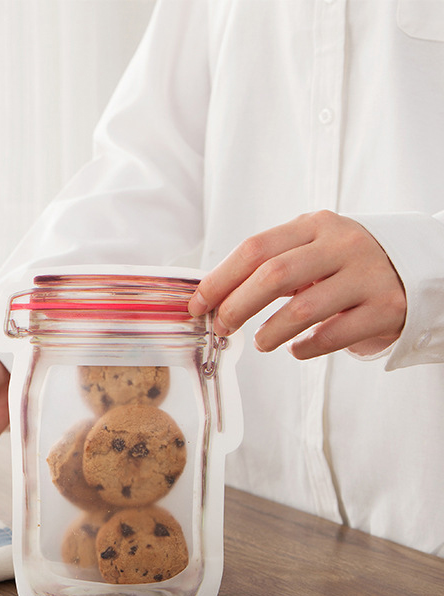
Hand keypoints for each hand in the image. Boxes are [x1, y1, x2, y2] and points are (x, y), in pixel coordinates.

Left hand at [187, 211, 406, 358]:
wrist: (418, 268)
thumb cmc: (345, 265)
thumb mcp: (311, 250)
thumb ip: (269, 265)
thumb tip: (213, 296)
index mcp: (314, 226)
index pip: (254, 249)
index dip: (220, 279)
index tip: (198, 304)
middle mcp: (342, 245)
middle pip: (274, 276)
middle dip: (237, 306)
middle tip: (223, 327)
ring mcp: (367, 276)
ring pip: (302, 309)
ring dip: (269, 333)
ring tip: (262, 342)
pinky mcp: (385, 308)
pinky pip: (331, 336)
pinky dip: (304, 348)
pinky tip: (297, 348)